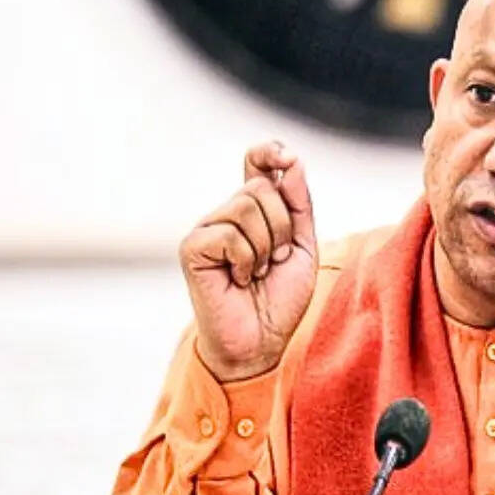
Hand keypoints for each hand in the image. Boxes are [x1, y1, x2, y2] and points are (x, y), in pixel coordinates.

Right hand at [179, 141, 317, 380]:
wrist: (262, 341)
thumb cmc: (280, 298)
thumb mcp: (302, 248)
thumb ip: (298, 206)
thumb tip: (292, 161)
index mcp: (254, 211)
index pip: (257, 164)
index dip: (269, 152)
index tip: (286, 157)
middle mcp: (227, 214)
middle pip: (261, 188)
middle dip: (281, 228)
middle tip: (274, 262)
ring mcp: (207, 229)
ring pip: (246, 208)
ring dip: (265, 248)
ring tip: (257, 273)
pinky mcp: (192, 248)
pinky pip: (230, 235)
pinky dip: (245, 261)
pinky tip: (239, 281)